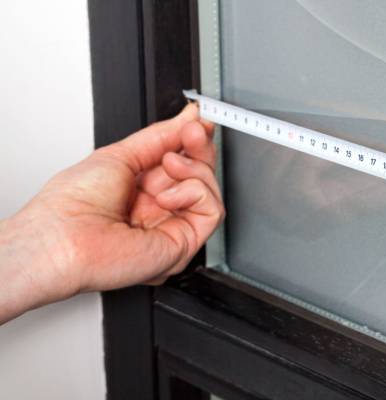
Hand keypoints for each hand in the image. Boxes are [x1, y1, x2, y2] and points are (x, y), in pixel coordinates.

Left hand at [0, 104, 222, 321]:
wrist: (62, 237)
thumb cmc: (72, 206)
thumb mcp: (121, 154)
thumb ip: (161, 136)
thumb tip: (189, 117)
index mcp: (143, 190)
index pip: (184, 163)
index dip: (194, 141)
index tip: (197, 121)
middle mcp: (161, 210)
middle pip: (203, 174)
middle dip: (200, 147)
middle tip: (192, 132)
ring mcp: (173, 227)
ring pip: (210, 190)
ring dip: (194, 169)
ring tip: (167, 165)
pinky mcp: (184, 244)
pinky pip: (213, 211)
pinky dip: (195, 193)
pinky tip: (166, 196)